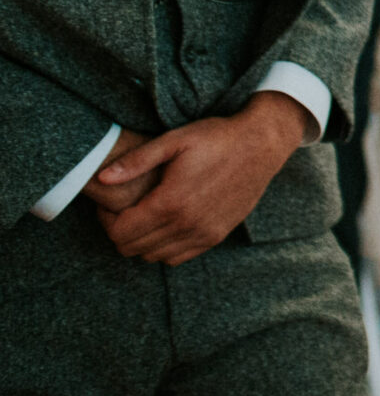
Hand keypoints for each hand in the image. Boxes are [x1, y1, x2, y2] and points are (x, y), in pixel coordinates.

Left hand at [96, 92, 308, 264]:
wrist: (262, 144)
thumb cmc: (217, 138)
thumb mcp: (175, 140)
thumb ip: (136, 161)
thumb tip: (101, 179)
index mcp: (170, 202)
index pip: (120, 232)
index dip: (106, 220)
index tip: (109, 204)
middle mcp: (186, 225)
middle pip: (132, 247)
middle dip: (120, 230)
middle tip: (125, 209)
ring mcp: (203, 233)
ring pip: (153, 256)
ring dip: (142, 240)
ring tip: (146, 215)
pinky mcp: (216, 235)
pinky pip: (177, 257)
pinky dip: (164, 247)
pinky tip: (167, 223)